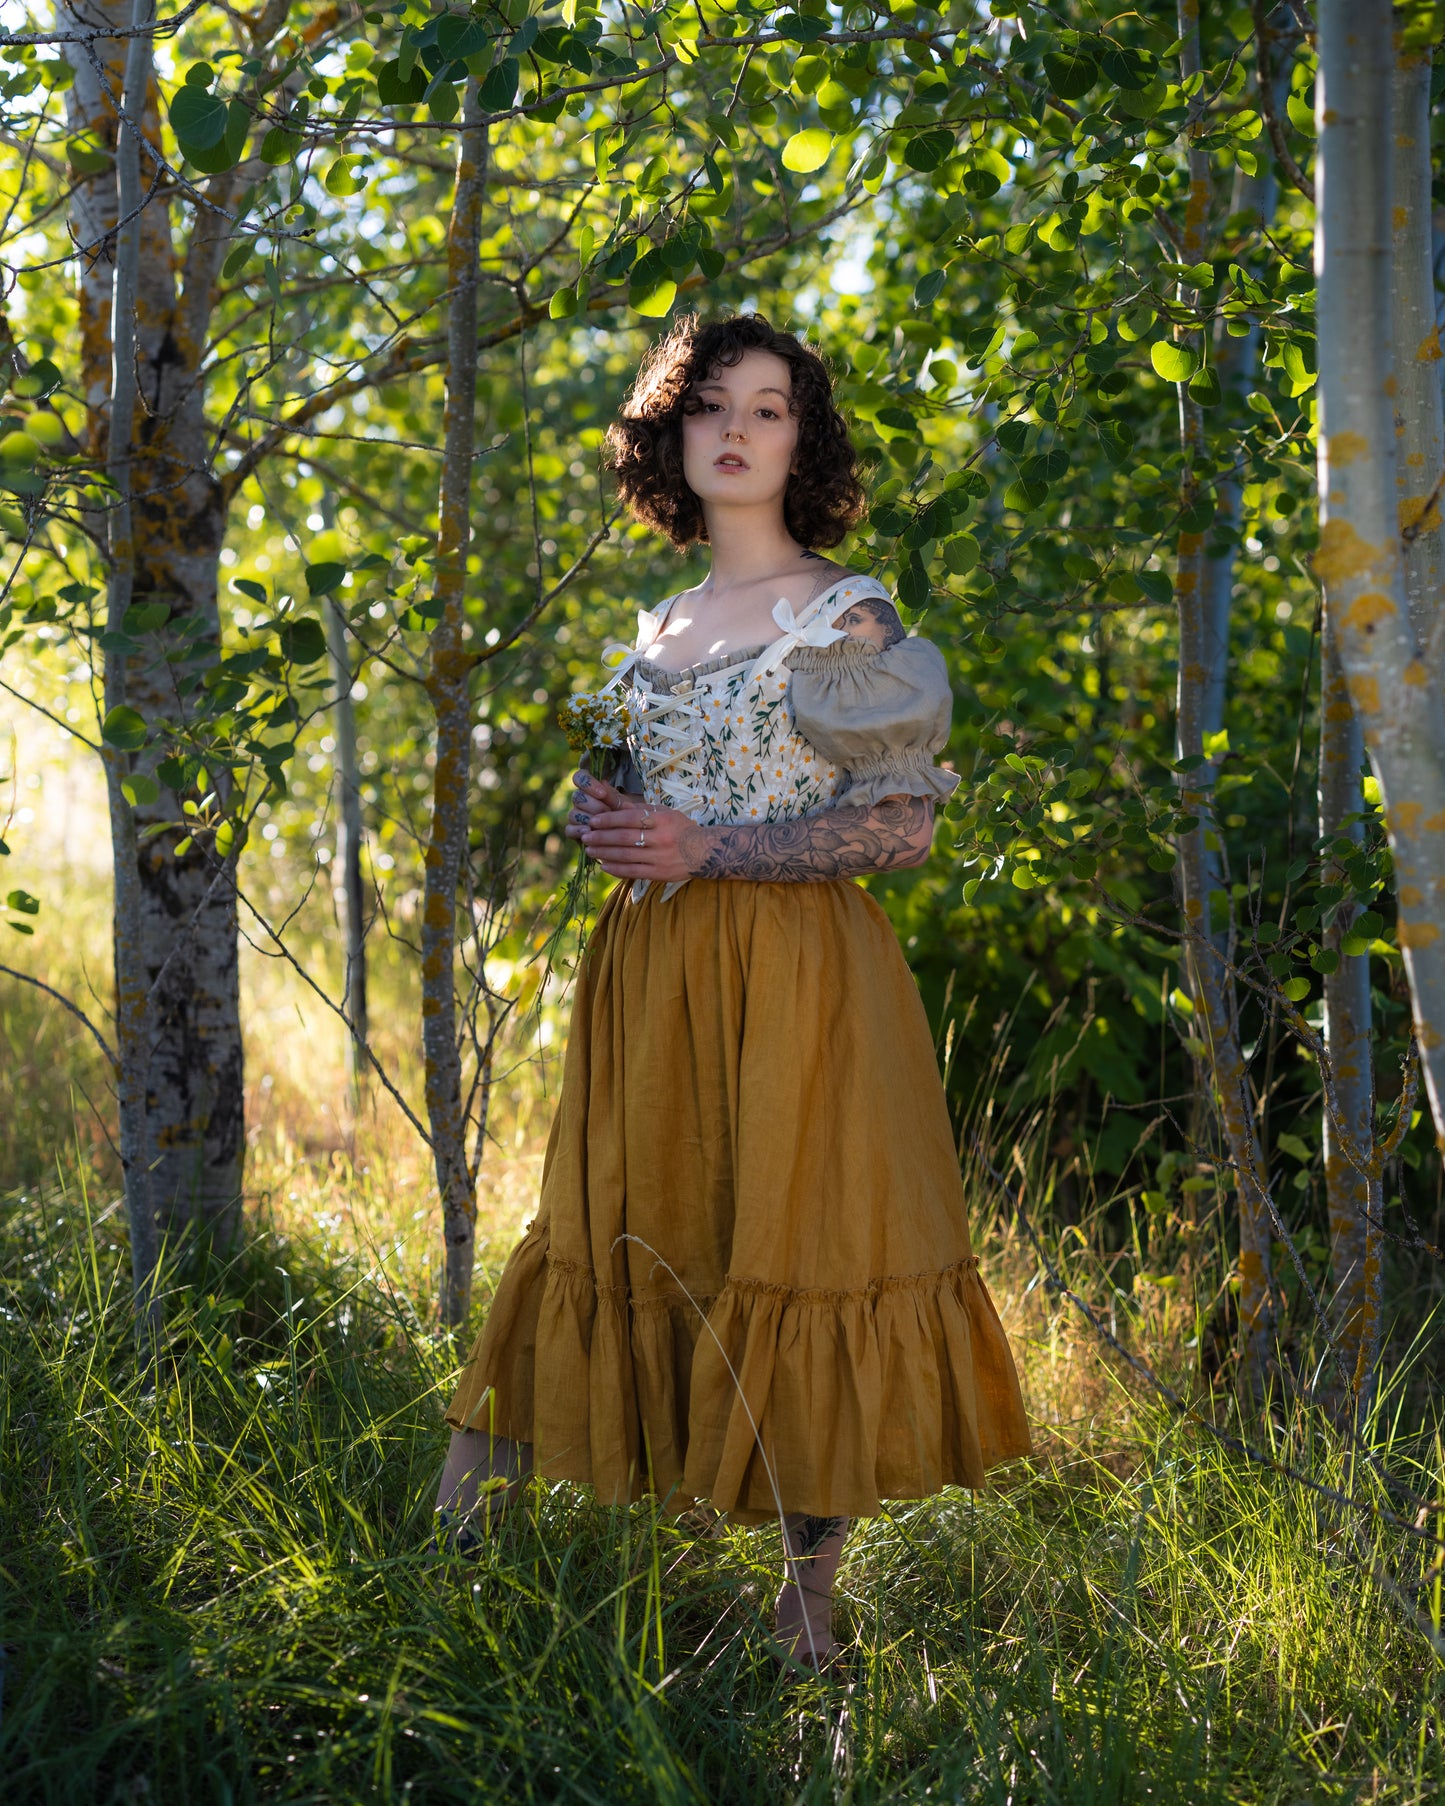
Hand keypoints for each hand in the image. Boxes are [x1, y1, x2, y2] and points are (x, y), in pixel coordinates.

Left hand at [563, 769, 707, 881]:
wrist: (706, 852)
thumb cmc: (681, 829)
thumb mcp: (665, 813)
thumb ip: (641, 810)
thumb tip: (614, 804)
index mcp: (662, 820)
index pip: (630, 819)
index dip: (609, 820)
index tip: (593, 821)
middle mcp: (661, 839)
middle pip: (625, 838)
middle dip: (602, 838)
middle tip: (586, 836)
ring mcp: (660, 858)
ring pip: (626, 856)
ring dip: (605, 853)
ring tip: (590, 850)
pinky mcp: (659, 873)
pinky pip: (633, 872)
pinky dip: (616, 869)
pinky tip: (604, 865)